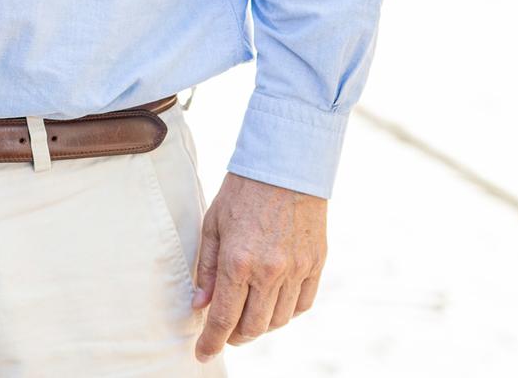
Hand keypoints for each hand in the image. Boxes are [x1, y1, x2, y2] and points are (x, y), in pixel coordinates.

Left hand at [192, 173, 327, 359]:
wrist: (287, 164)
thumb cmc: (242, 191)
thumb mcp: (213, 224)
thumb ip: (207, 268)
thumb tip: (200, 304)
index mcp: (238, 261)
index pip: (224, 318)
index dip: (212, 342)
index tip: (203, 354)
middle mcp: (270, 271)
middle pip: (253, 327)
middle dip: (235, 337)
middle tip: (224, 333)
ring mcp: (298, 269)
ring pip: (279, 320)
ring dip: (260, 326)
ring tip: (247, 316)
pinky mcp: (316, 264)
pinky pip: (303, 304)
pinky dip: (287, 312)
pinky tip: (274, 304)